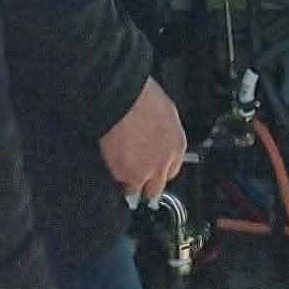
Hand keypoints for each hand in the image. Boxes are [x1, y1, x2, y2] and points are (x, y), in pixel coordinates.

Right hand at [99, 76, 186, 200]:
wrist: (123, 98)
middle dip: (146, 184)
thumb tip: (158, 142)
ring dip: (128, 183)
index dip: (160, 170)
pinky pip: (118, 182)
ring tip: (120, 168)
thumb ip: (164, 135)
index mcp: (176, 146)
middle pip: (155, 189)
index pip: (172, 172)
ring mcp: (143, 172)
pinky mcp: (123, 175)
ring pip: (135, 191)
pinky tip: (111, 160)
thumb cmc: (142, 97)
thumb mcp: (165, 113)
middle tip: (136, 175)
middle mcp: (162, 163)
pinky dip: (114, 175)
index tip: (152, 170)